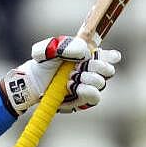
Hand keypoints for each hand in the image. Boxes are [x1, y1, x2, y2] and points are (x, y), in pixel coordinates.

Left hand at [0, 36, 120, 115]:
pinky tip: (74, 87)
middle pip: (108, 70)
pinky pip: (95, 97)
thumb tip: (85, 52)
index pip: (110, 57)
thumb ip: (67, 45)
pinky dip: (86, 90)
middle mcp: (92, 72)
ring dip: (86, 78)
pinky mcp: (84, 100)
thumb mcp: (49, 49)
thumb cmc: (43, 64)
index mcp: (89, 57)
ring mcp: (89, 87)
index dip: (111, 56)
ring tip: (70, 78)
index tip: (104, 55)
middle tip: (80, 67)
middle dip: (96, 66)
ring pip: (101, 82)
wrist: (34, 82)